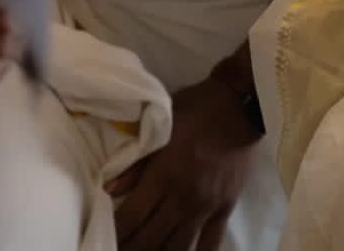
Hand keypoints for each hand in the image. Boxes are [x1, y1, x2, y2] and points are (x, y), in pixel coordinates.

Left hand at [106, 72, 258, 249]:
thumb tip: (108, 187)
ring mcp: (205, 207)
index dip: (117, 232)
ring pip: (178, 247)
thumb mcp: (161, 126)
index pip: (132, 216)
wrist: (238, 106)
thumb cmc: (195, 110)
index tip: (105, 236)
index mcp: (164, 175)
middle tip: (120, 250)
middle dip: (132, 248)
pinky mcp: (224, 209)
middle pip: (151, 239)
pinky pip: (210, 244)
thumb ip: (136, 161)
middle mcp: (182, 197)